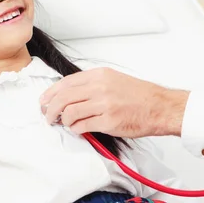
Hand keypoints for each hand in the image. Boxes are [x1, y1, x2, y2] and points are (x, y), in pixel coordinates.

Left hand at [39, 68, 189, 137]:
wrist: (160, 107)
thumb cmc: (140, 95)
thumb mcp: (114, 79)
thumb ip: (92, 84)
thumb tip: (70, 93)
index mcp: (100, 75)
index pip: (66, 82)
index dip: (51, 93)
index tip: (44, 101)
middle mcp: (100, 87)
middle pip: (63, 97)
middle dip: (50, 109)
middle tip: (48, 116)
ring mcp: (104, 104)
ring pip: (70, 112)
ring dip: (63, 121)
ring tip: (64, 124)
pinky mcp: (109, 121)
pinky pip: (82, 126)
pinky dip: (76, 129)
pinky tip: (79, 129)